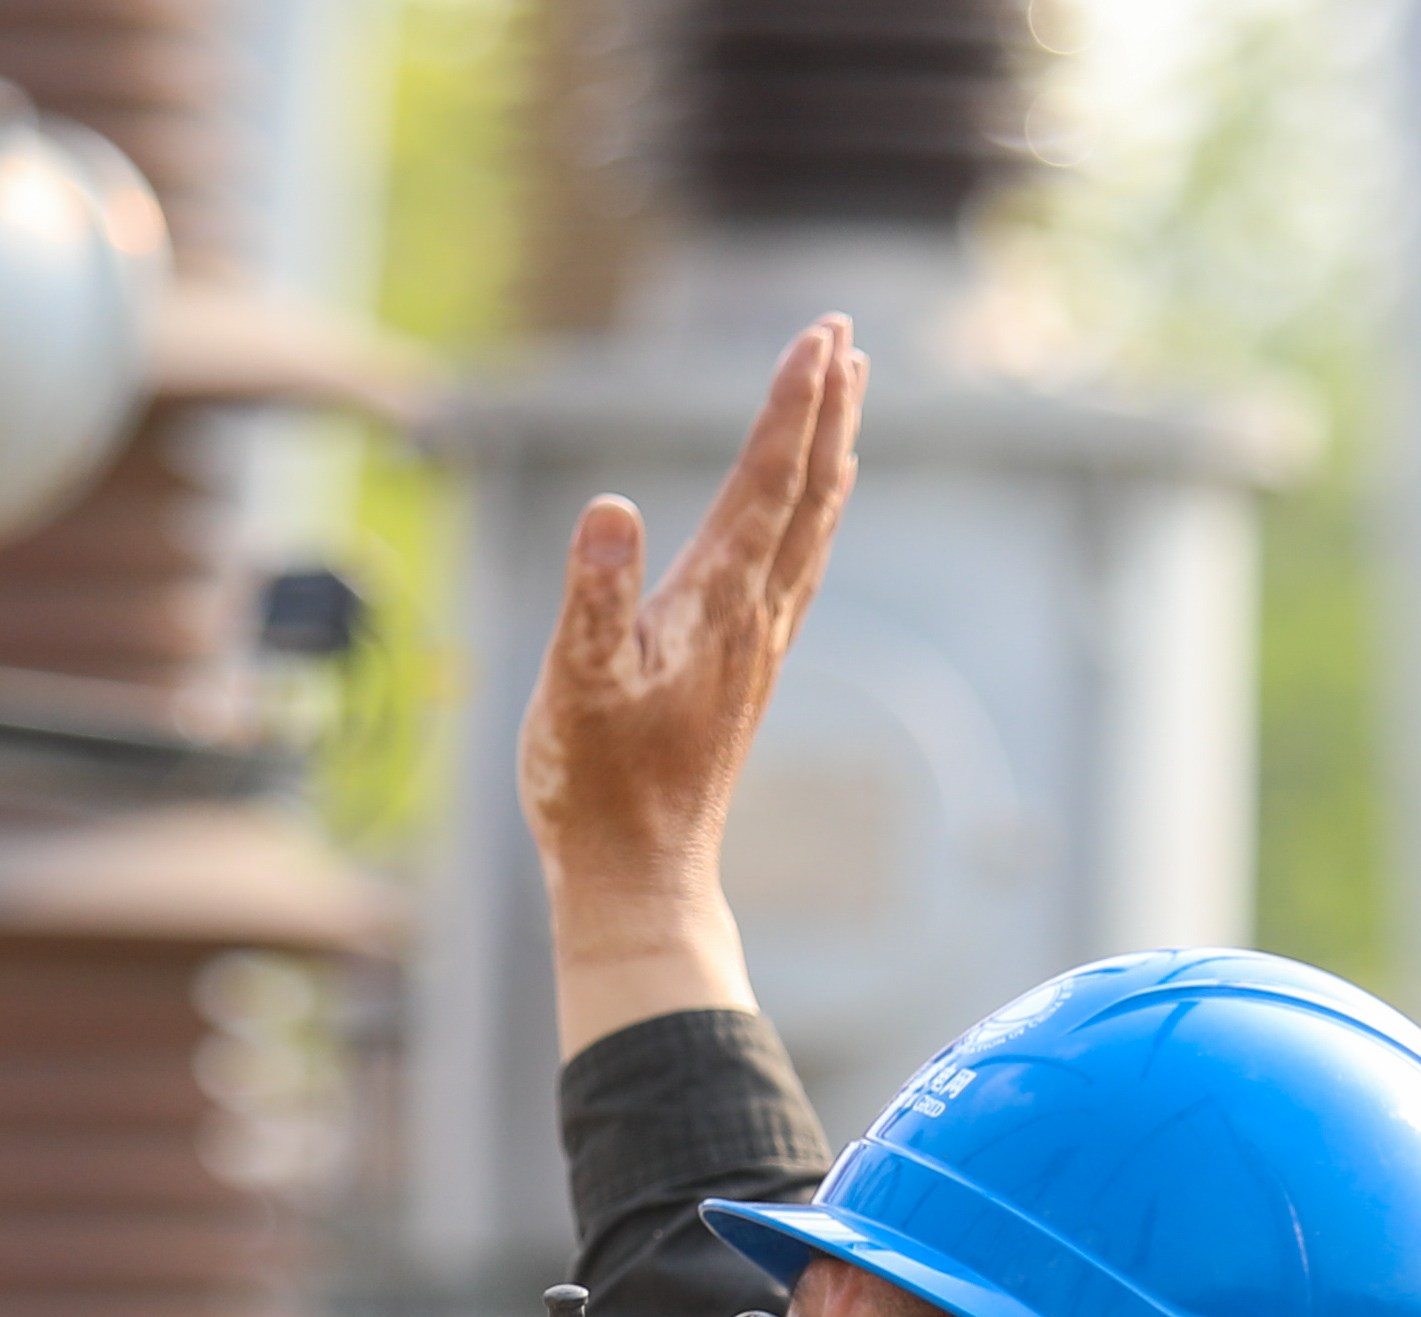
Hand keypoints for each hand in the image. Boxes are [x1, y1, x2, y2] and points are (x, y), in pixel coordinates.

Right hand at [521, 315, 864, 1054]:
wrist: (640, 877)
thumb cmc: (595, 787)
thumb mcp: (574, 685)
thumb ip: (592, 594)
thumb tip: (612, 508)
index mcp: (718, 604)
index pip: (767, 482)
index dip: (792, 405)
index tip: (818, 337)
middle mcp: (756, 615)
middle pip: (807, 491)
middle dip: (826, 408)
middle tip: (843, 334)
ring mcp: (759, 643)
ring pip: (811, 525)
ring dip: (829, 452)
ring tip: (846, 394)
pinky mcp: (749, 669)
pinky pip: (798, 566)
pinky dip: (814, 513)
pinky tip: (812, 506)